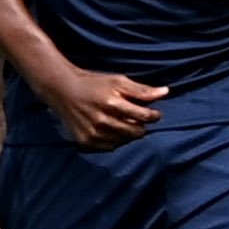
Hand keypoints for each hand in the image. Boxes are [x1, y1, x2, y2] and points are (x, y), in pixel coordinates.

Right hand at [46, 63, 167, 149]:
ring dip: (129, 133)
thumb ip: (142, 90)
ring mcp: (92, 133)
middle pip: (136, 132)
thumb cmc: (94, 84)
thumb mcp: (118, 81)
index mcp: (111, 103)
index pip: (144, 116)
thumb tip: (166, 92)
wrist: (62, 90)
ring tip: (124, 123)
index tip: (154, 114)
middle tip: (138, 119)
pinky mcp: (85, 141)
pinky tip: (113, 130)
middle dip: (141, 126)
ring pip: (124, 140)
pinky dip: (115, 140)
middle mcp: (101, 121)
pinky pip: (110, 146)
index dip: (154, 115)